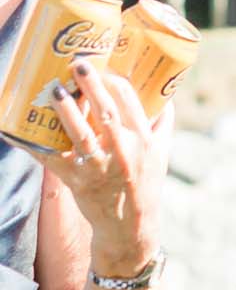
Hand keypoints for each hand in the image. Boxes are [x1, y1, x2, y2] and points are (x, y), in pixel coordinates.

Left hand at [46, 59, 169, 276]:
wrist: (129, 226)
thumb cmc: (146, 183)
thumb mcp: (162, 153)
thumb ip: (162, 123)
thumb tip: (164, 93)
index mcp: (145, 141)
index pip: (130, 103)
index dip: (114, 81)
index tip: (102, 67)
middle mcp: (123, 152)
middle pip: (106, 112)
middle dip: (91, 86)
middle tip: (77, 63)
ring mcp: (98, 167)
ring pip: (80, 134)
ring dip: (65, 110)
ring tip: (53, 89)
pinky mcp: (76, 180)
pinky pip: (52, 159)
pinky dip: (33, 144)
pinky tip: (17, 130)